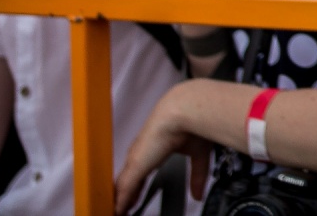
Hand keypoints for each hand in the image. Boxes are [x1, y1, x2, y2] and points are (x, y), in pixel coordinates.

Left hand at [114, 86, 210, 214]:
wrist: (185, 110)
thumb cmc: (193, 121)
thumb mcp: (199, 154)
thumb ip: (198, 175)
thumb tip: (198, 193)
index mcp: (155, 147)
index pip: (141, 172)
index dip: (137, 187)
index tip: (135, 198)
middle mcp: (143, 152)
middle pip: (127, 180)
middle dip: (125, 195)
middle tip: (122, 209)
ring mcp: (137, 160)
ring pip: (122, 186)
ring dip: (121, 201)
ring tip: (118, 213)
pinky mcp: (135, 166)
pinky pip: (123, 191)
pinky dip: (120, 204)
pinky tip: (118, 212)